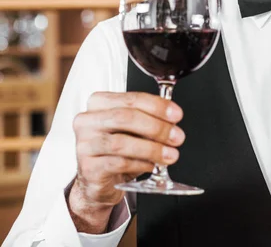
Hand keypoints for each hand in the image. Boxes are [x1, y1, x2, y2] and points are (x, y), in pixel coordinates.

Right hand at [68, 92, 184, 233]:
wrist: (99, 180)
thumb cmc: (117, 150)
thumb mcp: (134, 130)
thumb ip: (150, 120)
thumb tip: (172, 120)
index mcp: (99, 103)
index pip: (131, 99)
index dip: (157, 106)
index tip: (176, 115)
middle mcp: (87, 121)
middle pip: (125, 118)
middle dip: (157, 127)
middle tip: (177, 137)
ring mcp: (84, 144)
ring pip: (121, 142)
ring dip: (152, 148)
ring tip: (170, 155)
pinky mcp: (88, 167)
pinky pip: (118, 163)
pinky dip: (140, 164)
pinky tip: (152, 165)